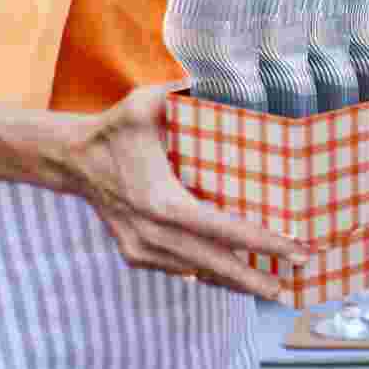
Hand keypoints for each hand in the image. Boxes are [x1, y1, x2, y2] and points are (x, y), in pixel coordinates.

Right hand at [57, 81, 309, 300]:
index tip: (294, 246)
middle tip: (295, 279)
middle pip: (214, 262)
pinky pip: (179, 270)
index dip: (260, 240)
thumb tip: (219, 82)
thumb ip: (181, 93)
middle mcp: (152, 232)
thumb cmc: (116, 129)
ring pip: (197, 271)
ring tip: (272, 287)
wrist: (73, 159)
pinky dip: (208, 274)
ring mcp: (141, 248)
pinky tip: (234, 278)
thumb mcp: (146, 103)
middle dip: (256, 275)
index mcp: (161, 201)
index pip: (222, 228)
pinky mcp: (135, 253)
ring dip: (235, 280)